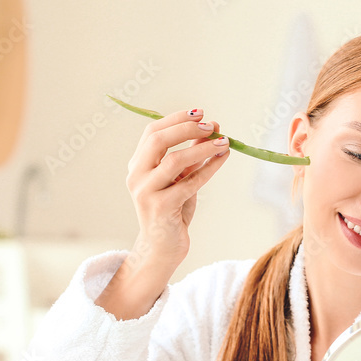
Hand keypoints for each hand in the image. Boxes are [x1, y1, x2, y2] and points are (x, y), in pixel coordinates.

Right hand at [124, 108, 229, 271]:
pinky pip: (189, 183)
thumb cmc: (173, 211)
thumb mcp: (181, 178)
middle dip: (187, 128)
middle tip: (212, 125)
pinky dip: (209, 168)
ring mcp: (146, 192)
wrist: (163, 247)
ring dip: (202, 148)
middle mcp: (137, 176)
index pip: (152, 132)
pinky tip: (222, 159)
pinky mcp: (161, 207)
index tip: (200, 113)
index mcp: (138, 165)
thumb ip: (191, 155)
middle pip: (158, 141)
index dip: (176, 119)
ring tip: (224, 142)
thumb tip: (210, 129)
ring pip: (174, 161)